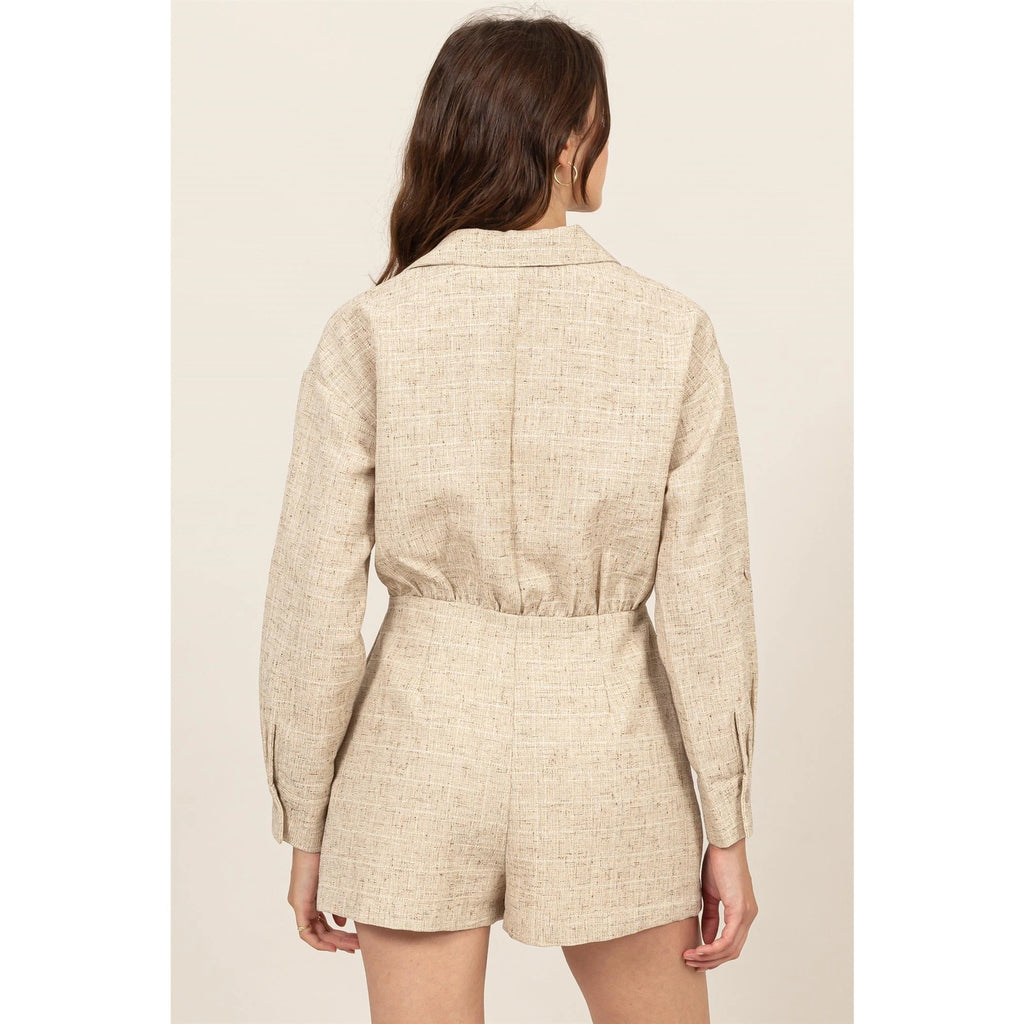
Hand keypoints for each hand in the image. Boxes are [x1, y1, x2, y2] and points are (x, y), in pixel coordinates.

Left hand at [288, 848, 359, 953]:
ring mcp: (300, 905)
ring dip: (334, 942)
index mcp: (311, 899)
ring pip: (316, 934)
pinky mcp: (299, 904)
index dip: (337, 935)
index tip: (352, 941)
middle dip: (340, 941)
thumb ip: (337, 904)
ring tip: (352, 947)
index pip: (323, 925)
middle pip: (322, 932)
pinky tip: (333, 947)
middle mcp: (303, 905)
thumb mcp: (335, 884)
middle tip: (357, 947)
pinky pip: (305, 933)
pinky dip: (318, 942)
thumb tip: (342, 922)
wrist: (315, 842)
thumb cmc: (327, 855)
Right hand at [681, 839, 756, 969]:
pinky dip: (713, 948)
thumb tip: (707, 939)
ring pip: (730, 949)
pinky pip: (728, 939)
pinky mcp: (740, 910)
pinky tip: (699, 949)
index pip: (732, 943)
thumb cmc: (718, 863)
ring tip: (689, 957)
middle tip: (690, 963)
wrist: (724, 844)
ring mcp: (747, 914)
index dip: (714, 955)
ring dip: (709, 957)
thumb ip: (711, 917)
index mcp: (743, 912)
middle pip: (732, 951)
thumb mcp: (711, 894)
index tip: (695, 957)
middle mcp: (749, 916)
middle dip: (711, 961)